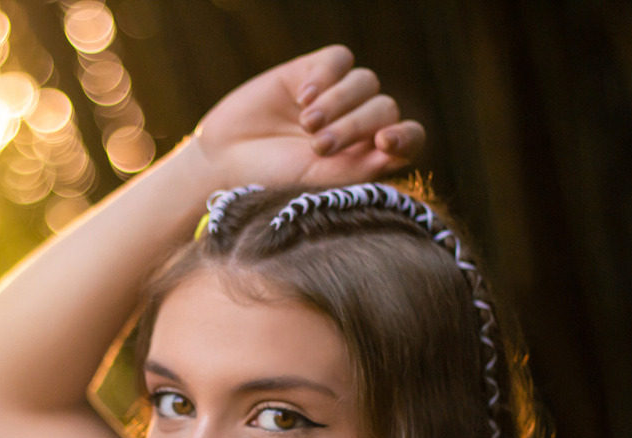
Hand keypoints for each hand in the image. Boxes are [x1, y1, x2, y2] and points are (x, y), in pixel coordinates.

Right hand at [193, 45, 424, 188]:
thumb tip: (395, 146)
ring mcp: (335, 97)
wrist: (223, 165)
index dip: (406, 136)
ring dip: (338, 103)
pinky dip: (325, 76)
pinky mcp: (310, 72)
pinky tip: (301, 97)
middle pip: (385, 107)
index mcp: (367, 156)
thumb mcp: (319, 183)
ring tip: (306, 124)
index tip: (385, 143)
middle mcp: (356, 124)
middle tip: (318, 146)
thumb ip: (361, 167)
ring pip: (366, 81)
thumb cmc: (272, 183)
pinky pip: (339, 59)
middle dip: (355, 125)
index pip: (408, 138)